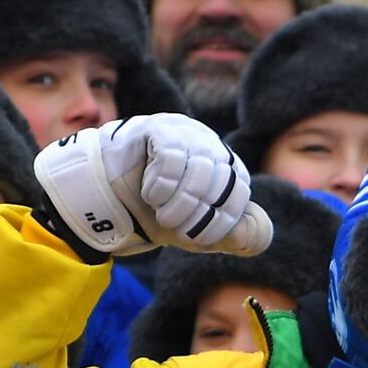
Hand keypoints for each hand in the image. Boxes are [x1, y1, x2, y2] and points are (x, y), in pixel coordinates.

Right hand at [34, 114, 271, 257]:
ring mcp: (187, 132)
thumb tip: (261, 235)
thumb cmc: (154, 213)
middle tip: (172, 227)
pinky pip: (173, 154)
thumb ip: (228, 236)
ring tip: (161, 212)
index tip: (196, 240)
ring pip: (200, 169)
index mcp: (227, 169)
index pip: (240, 194)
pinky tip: (150, 191)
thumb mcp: (195, 231)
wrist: (107, 198)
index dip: (220, 222)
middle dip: (197, 213)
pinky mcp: (160, 126)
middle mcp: (212, 146)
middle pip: (222, 182)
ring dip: (179, 200)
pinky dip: (163, 182)